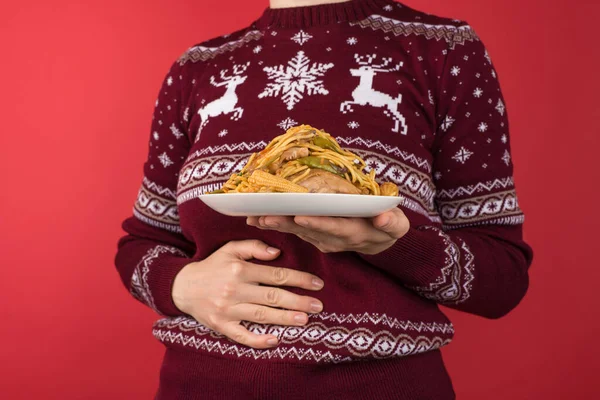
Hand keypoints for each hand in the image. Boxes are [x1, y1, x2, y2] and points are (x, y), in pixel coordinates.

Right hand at [172, 240, 324, 349]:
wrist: (183, 286)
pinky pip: (242, 335)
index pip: (276, 275)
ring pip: (261, 315)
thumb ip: (253, 247)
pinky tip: (275, 340)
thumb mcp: (230, 249)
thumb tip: (276, 253)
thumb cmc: (213, 266)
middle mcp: (235, 289)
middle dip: (298, 301)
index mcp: (240, 269)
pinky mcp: (221, 325)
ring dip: (284, 318)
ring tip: (304, 320)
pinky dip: (258, 339)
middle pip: (272, 296)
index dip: (299, 279)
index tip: (317, 284)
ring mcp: (228, 309)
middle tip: (318, 306)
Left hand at [247, 208, 409, 254]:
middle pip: (310, 231)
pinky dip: (277, 225)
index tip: (301, 217)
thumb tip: (384, 218)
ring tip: (255, 217)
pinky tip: (259, 218)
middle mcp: (335, 240)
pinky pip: (295, 231)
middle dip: (286, 224)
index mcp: (355, 233)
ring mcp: (323, 240)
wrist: (380, 241)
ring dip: (276, 226)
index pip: (336, 228)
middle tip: (264, 217)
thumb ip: (392, 222)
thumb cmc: (389, 226)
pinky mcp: (315, 237)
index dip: (319, 224)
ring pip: (298, 232)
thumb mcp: (398, 224)